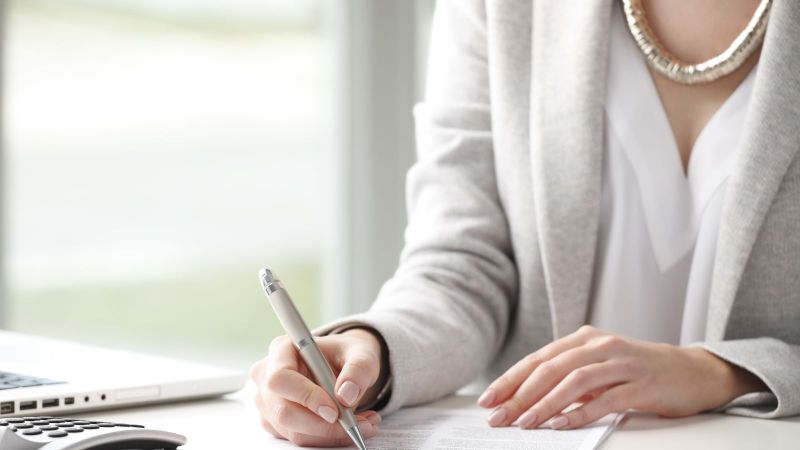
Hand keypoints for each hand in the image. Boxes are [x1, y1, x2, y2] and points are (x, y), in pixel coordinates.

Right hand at [251, 328, 386, 446]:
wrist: (343, 365)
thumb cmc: (347, 355)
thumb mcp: (362, 354)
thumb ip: (358, 369)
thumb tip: (346, 395)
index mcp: (282, 350)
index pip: (281, 378)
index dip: (306, 397)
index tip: (335, 411)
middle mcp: (267, 376)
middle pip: (284, 412)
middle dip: (323, 426)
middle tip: (355, 424)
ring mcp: (268, 402)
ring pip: (294, 431)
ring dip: (331, 434)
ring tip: (363, 423)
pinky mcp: (276, 422)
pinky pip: (300, 438)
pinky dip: (327, 438)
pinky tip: (348, 425)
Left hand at [477, 325, 764, 429]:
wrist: (694, 371)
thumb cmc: (639, 371)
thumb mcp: (599, 366)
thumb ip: (568, 376)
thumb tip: (525, 400)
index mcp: (584, 338)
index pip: (539, 359)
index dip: (510, 379)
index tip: (488, 400)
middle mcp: (600, 345)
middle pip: (551, 368)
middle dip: (520, 394)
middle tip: (499, 417)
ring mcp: (622, 363)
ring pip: (575, 381)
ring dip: (546, 404)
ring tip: (525, 423)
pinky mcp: (642, 383)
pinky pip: (606, 399)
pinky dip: (580, 413)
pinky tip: (562, 425)